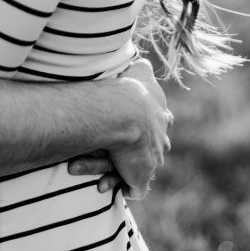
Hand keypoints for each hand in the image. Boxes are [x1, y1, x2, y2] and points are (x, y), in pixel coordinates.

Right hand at [68, 60, 172, 198]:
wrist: (125, 112)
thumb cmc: (127, 88)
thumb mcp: (139, 70)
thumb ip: (142, 68)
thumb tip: (144, 61)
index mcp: (160, 116)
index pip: (159, 124)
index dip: (148, 126)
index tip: (136, 126)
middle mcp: (159, 140)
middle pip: (153, 149)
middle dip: (138, 151)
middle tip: (116, 152)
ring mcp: (152, 161)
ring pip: (139, 169)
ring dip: (117, 170)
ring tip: (90, 168)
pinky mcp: (141, 178)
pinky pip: (134, 189)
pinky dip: (121, 187)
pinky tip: (105, 185)